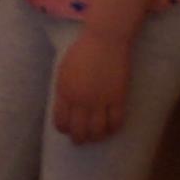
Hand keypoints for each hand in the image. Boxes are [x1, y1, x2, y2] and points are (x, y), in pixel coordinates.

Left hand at [51, 28, 133, 143]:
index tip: (68, 130)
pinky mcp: (118, 97)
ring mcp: (100, 100)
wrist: (105, 39)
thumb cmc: (83, 50)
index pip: (61, 121)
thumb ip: (63, 89)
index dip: (64, 129)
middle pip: (79, 130)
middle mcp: (81, 100)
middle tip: (82, 140)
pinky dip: (113, 128)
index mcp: (65, 92)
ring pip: (97, 130)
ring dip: (96, 137)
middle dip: (79, 139)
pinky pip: (116, 121)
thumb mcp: (64, 70)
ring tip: (97, 136)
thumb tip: (64, 106)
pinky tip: (112, 128)